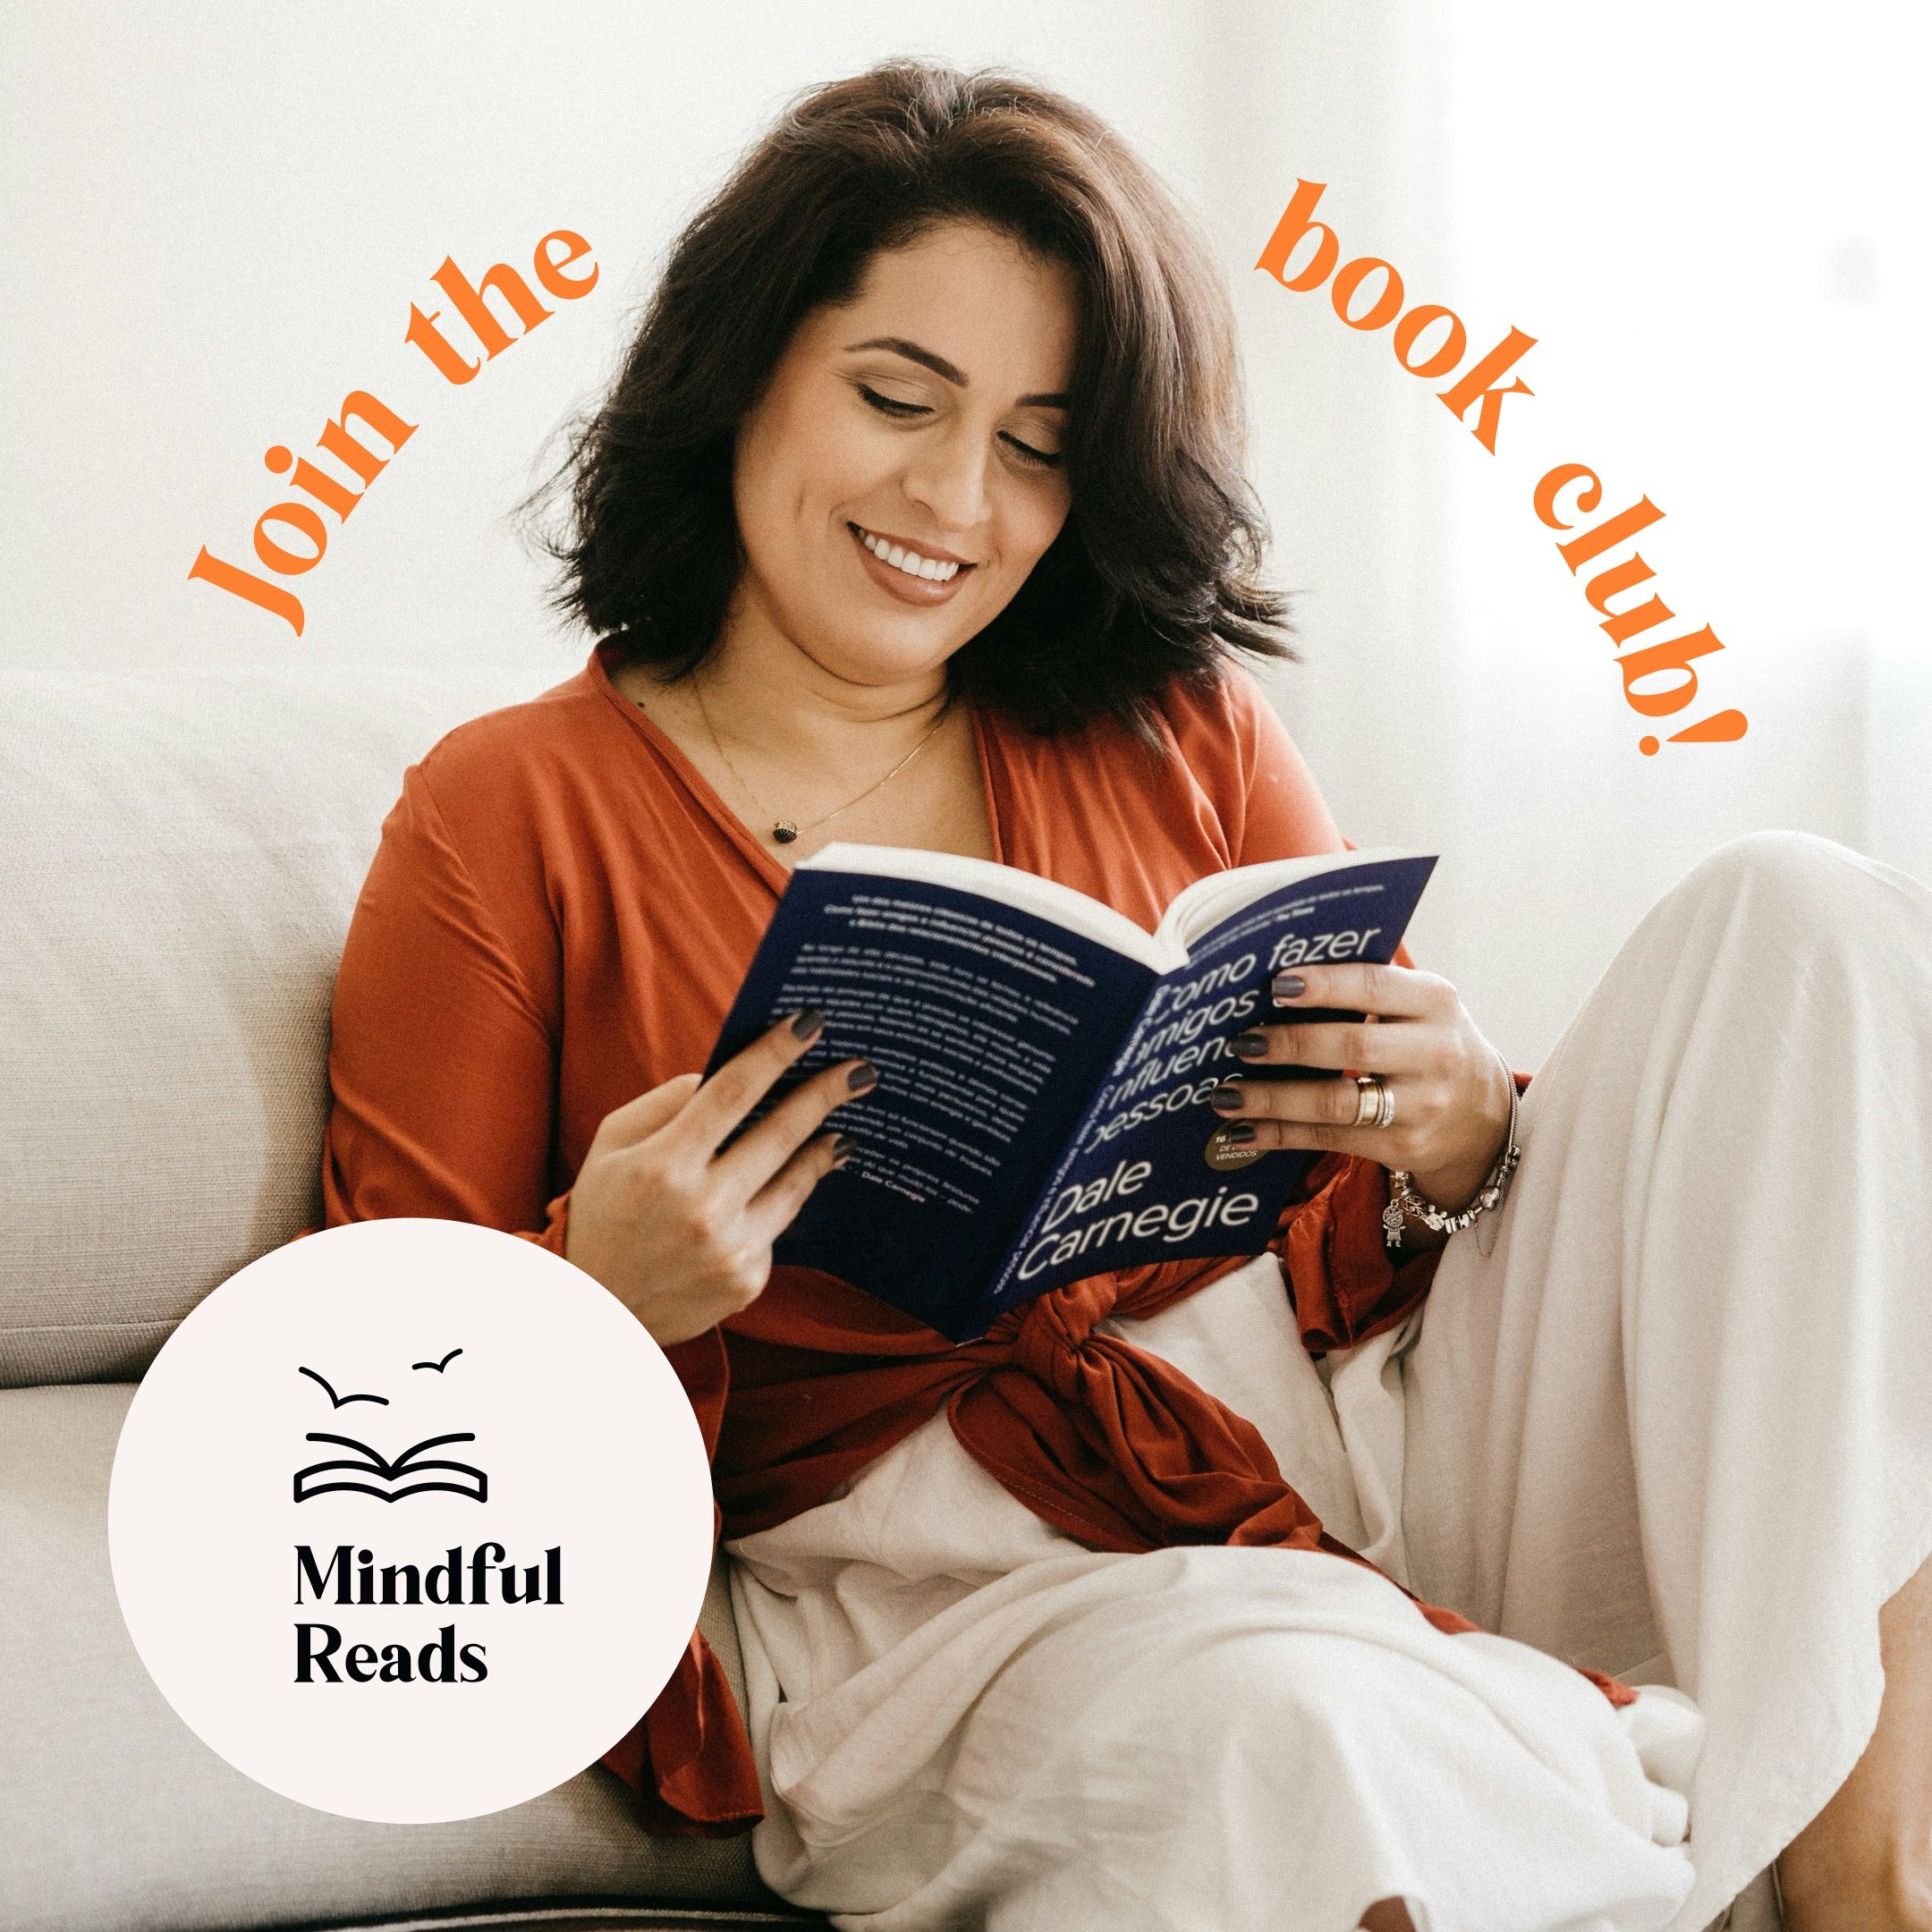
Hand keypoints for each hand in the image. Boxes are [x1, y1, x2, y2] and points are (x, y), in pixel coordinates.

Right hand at [564, 1008, 874, 1346]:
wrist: (595, 1309)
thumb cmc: (603, 1210)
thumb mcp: (612, 1144)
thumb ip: (666, 1103)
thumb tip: (725, 1075)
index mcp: (663, 1164)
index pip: (733, 1092)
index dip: (776, 1052)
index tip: (811, 1023)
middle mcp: (701, 1208)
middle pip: (781, 1133)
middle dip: (825, 1093)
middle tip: (860, 1071)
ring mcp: (729, 1248)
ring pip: (794, 1183)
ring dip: (824, 1149)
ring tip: (842, 1129)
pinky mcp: (747, 1280)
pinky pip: (777, 1225)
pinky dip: (784, 1200)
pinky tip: (794, 1184)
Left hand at [1207, 964, 1512, 1215]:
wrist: (1484, 1116)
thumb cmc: (1427, 1043)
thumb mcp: (1418, 1007)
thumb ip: (1366, 989)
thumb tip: (1274, 980)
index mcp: (1435, 1001)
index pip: (1374, 986)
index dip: (1323, 985)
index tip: (1275, 985)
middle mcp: (1436, 1052)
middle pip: (1351, 1045)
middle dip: (1288, 1043)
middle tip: (1240, 1041)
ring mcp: (1422, 1105)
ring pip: (1335, 1102)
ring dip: (1272, 1099)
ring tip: (1225, 1094)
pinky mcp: (1404, 1148)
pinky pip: (1330, 1139)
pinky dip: (1280, 1135)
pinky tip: (1243, 1131)